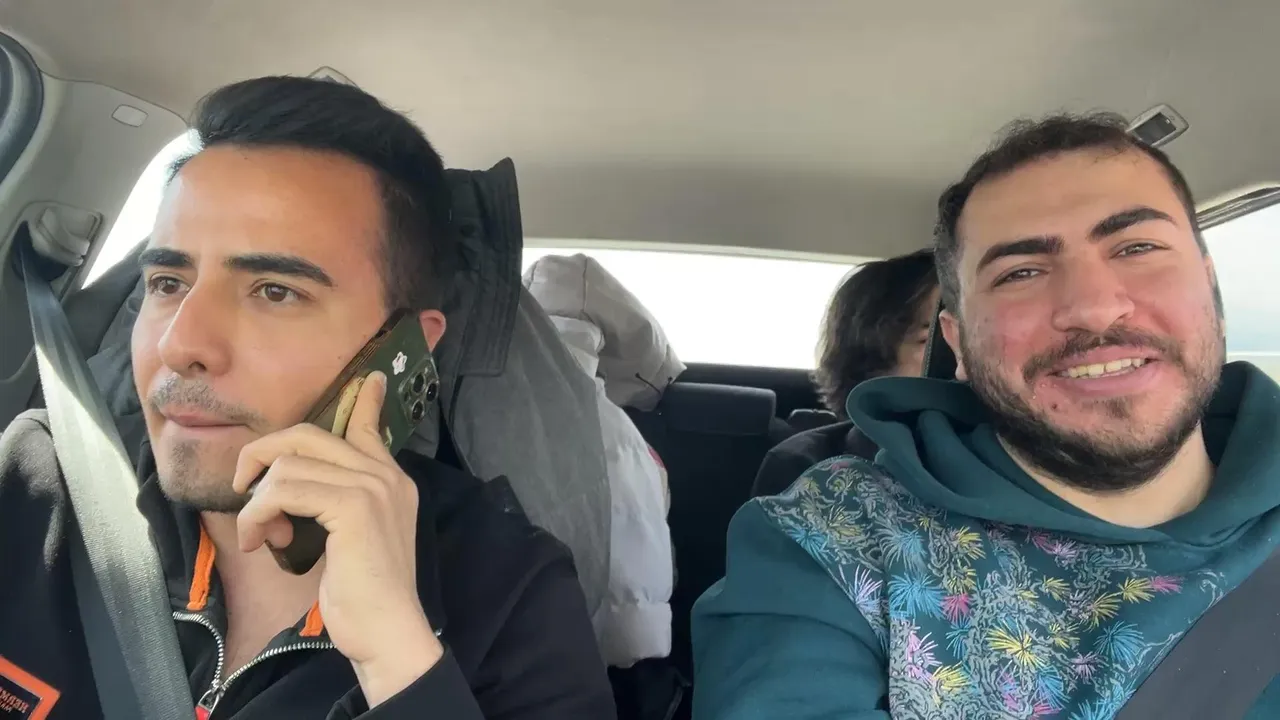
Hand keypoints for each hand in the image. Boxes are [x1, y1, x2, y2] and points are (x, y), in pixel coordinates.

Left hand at [232, 371, 443, 705]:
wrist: (387, 629)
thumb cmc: (364, 596)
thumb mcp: (351, 541)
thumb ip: (334, 506)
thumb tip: (287, 494)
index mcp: (392, 481)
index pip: (371, 428)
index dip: (365, 402)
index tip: (371, 379)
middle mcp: (385, 475)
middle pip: (309, 435)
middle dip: (263, 454)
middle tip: (244, 488)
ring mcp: (371, 487)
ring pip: (288, 465)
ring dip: (256, 503)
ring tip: (259, 535)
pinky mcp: (353, 505)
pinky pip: (283, 491)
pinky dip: (258, 515)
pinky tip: (261, 542)